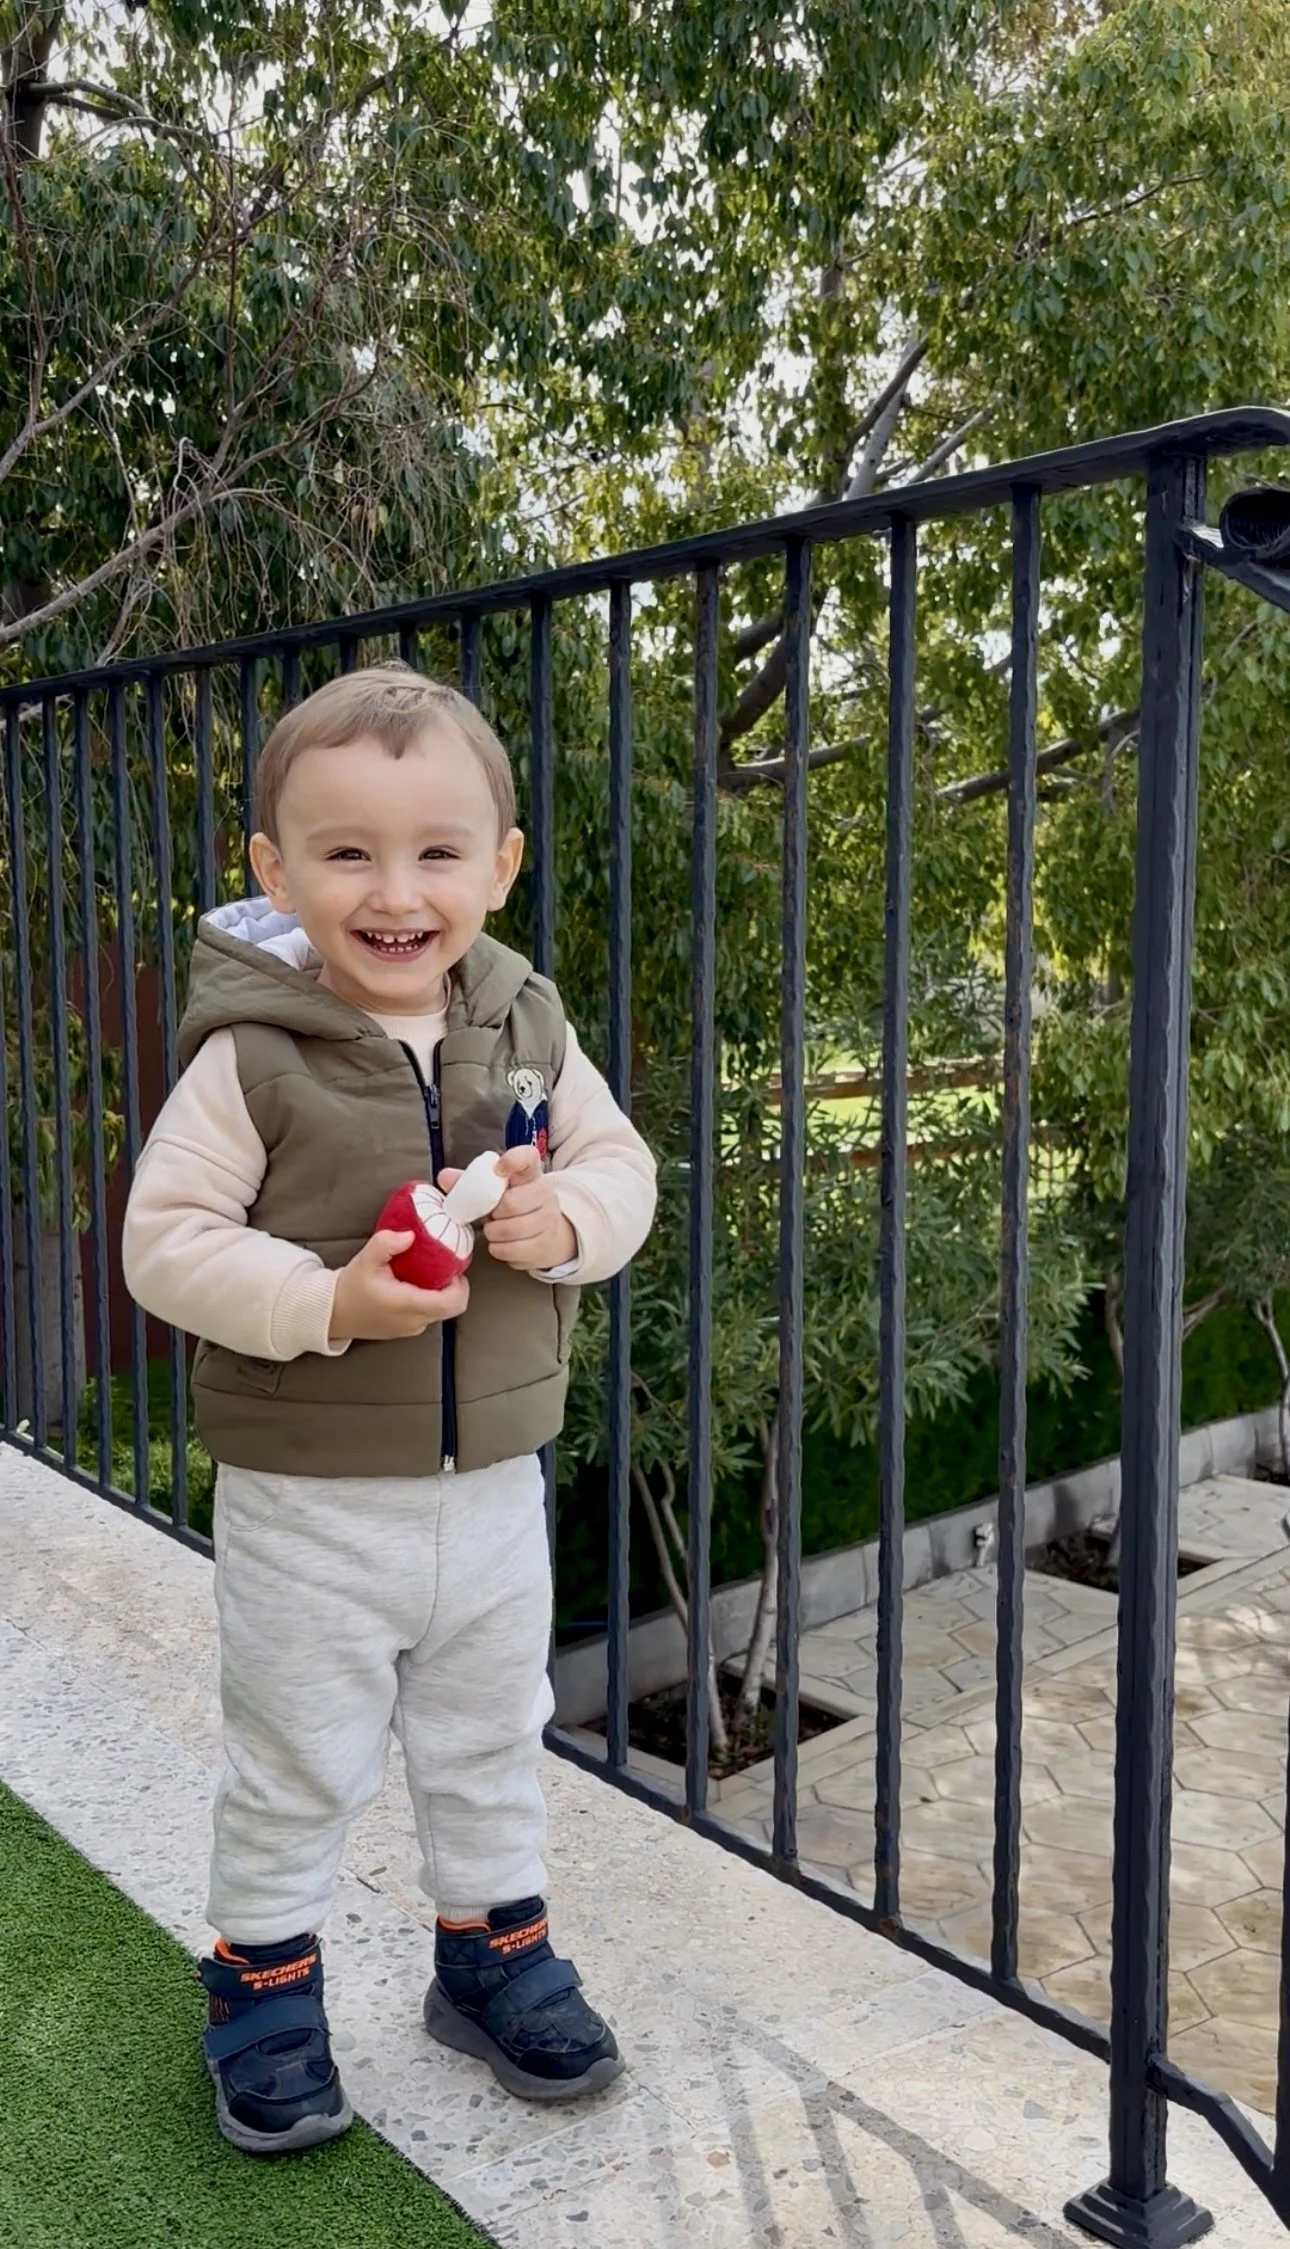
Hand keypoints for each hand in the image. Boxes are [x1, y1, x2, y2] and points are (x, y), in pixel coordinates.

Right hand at [329, 1230, 469, 1342]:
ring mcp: (412, 1329)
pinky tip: (416, 1284)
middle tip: (444, 1265)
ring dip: (441, 1292)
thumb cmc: (349, 1289)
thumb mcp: (365, 1260)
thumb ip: (386, 1243)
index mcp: (407, 1305)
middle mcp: (414, 1321)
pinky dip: (430, 1299)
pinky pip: (429, 1314)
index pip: (450, 1303)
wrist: (333, 1314)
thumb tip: (410, 1235)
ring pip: (441, 1311)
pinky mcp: (407, 1330)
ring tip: (428, 1272)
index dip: (460, 1285)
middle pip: (451, 1307)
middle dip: (453, 1286)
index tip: (453, 1267)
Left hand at [438, 1143, 575, 1273]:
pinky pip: (511, 1250)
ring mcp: (548, 1221)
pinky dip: (499, 1249)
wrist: (550, 1235)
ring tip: (495, 1230)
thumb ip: (471, 1183)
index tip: (499, 1168)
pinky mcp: (545, 1245)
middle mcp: (544, 1194)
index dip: (513, 1160)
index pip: (528, 1158)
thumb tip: (443, 1176)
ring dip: (494, 1233)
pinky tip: (503, 1244)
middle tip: (492, 1215)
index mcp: (530, 1175)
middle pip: (511, 1203)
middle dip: (493, 1213)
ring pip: (510, 1230)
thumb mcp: (496, 1192)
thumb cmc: (516, 1208)